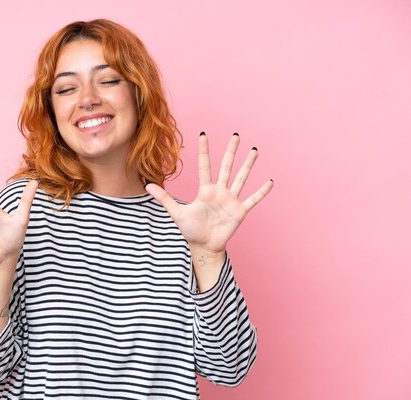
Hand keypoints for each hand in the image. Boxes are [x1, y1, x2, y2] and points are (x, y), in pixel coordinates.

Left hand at [145, 133, 272, 254]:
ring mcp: (231, 200)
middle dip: (230, 151)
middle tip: (236, 135)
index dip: (204, 151)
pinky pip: (252, 199)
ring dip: (248, 165)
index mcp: (205, 190)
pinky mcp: (239, 211)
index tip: (204, 134)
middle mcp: (219, 191)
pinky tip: (269, 181)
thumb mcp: (176, 212)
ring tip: (254, 151)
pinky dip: (261, 192)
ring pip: (240, 178)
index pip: (204, 166)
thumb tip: (147, 186)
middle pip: (226, 166)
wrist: (203, 246)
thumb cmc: (191, 229)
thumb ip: (164, 198)